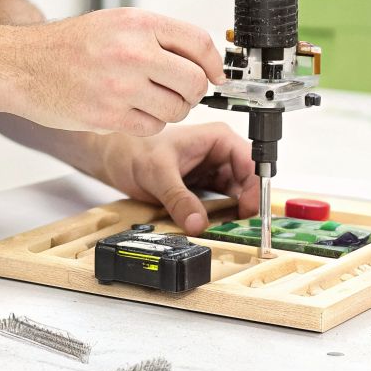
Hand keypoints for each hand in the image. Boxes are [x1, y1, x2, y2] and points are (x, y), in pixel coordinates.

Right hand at [0, 8, 222, 136]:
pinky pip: (152, 127)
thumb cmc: (67, 46)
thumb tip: (201, 59)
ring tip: (151, 100)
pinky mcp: (108, 116)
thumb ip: (157, 37)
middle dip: (193, 91)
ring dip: (171, 109)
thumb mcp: (115, 23)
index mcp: (138, 23)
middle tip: (181, 92)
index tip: (216, 75)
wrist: (22, 65)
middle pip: (194, 81)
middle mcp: (132, 52)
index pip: (198, 42)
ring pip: (177, 108)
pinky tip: (131, 112)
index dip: (214, 63)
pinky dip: (149, 124)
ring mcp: (120, 86)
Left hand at [92, 122, 259, 234]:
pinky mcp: (206, 188)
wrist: (116, 158)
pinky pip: (223, 206)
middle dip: (246, 206)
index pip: (252, 163)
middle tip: (240, 228)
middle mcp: (221, 154)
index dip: (255, 187)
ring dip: (235, 215)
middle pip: (249, 183)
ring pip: (238, 197)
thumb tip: (198, 223)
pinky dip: (222, 219)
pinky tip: (216, 229)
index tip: (249, 211)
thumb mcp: (158, 174)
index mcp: (218, 139)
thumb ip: (178, 199)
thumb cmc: (135, 150)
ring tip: (228, 231)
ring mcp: (215, 171)